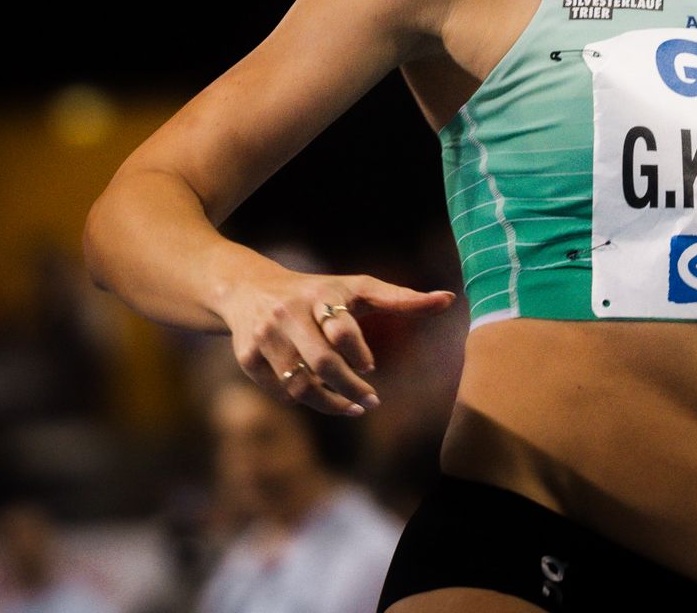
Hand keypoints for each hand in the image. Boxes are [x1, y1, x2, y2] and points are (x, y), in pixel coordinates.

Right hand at [220, 269, 454, 414]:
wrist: (249, 289)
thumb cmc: (319, 291)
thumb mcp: (357, 288)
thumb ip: (401, 298)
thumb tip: (450, 299)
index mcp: (321, 294)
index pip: (343, 328)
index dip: (359, 353)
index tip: (371, 368)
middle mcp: (290, 313)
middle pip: (323, 361)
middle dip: (349, 388)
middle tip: (371, 402)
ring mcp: (265, 336)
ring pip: (300, 382)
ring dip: (328, 403)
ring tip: (352, 409)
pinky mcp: (246, 356)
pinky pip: (278, 389)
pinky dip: (299, 399)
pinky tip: (318, 399)